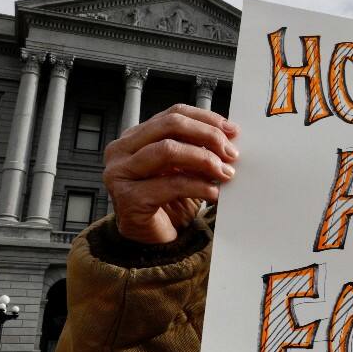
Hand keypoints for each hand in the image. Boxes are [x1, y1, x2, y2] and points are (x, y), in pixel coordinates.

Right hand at [103, 104, 239, 244]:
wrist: (152, 237)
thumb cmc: (167, 199)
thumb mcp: (182, 166)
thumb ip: (195, 147)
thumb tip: (229, 137)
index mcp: (134, 137)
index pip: (173, 114)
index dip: (205, 119)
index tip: (231, 130)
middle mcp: (122, 150)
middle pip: (170, 126)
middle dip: (207, 135)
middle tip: (231, 152)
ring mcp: (120, 174)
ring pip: (168, 151)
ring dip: (204, 159)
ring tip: (225, 172)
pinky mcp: (129, 199)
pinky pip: (171, 185)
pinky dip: (199, 187)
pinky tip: (214, 193)